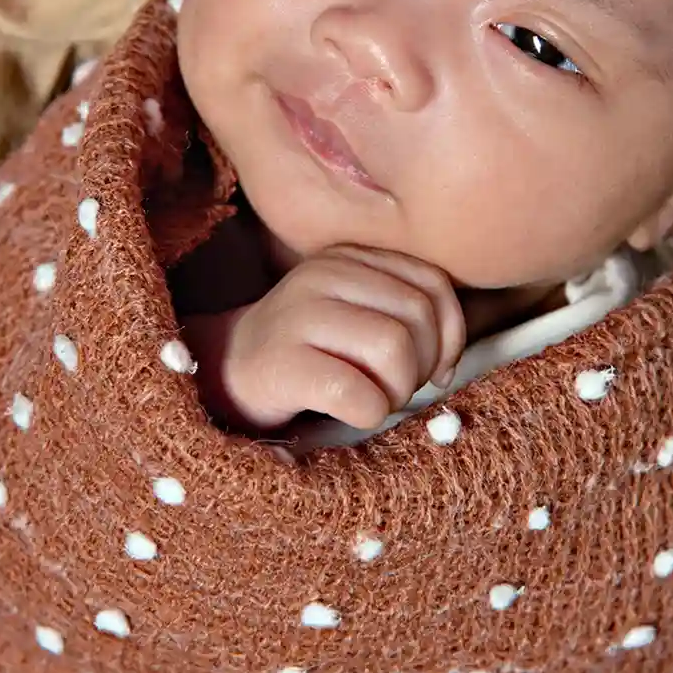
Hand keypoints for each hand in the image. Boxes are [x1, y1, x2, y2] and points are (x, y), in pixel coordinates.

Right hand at [187, 246, 466, 432]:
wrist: (223, 374)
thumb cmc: (309, 354)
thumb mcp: (357, 317)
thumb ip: (403, 315)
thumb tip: (448, 362)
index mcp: (350, 257)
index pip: (433, 285)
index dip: (449, 335)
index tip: (434, 369)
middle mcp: (324, 275)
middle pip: (418, 317)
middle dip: (420, 366)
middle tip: (393, 388)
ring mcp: (299, 315)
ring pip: (395, 350)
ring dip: (396, 391)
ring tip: (373, 399)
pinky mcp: (281, 362)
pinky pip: (357, 393)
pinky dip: (368, 413)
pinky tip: (350, 414)